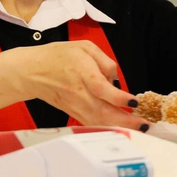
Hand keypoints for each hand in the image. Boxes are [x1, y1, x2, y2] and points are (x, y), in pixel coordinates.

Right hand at [0, 41, 143, 128]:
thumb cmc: (58, 57)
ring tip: (139, 129)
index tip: (134, 101)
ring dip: (119, 127)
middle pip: (103, 112)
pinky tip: (121, 128)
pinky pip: (92, 123)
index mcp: (82, 73)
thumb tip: (117, 80)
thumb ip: (105, 61)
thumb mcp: (84, 47)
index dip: (119, 98)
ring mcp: (75, 106)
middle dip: (125, 120)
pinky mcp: (73, 112)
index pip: (102, 89)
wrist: (31, 72)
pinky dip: (107, 128)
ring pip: (98, 121)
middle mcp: (79, 93)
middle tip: (144, 124)